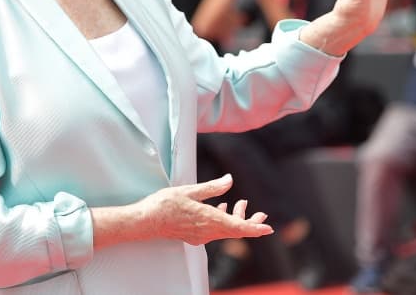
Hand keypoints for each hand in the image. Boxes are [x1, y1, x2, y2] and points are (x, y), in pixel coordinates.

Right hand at [136, 174, 272, 245]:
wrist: (146, 221)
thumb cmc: (164, 205)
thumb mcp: (189, 191)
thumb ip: (212, 187)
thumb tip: (229, 180)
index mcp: (209, 219)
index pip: (238, 227)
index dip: (255, 228)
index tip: (268, 228)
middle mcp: (207, 231)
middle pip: (235, 231)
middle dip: (250, 223)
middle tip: (261, 215)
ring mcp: (200, 235)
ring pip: (225, 230)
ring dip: (235, 219)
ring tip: (240, 205)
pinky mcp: (193, 236)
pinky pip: (215, 231)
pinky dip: (222, 221)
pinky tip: (220, 209)